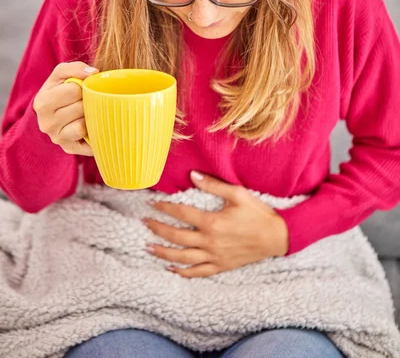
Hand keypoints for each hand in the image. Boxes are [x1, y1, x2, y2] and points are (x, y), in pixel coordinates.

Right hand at [33, 61, 97, 155]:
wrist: (56, 112)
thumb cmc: (61, 89)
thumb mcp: (63, 74)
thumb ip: (76, 68)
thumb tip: (93, 73)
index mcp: (42, 102)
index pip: (74, 90)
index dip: (83, 87)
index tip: (81, 88)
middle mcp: (46, 123)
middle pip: (81, 107)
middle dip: (87, 101)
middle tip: (84, 101)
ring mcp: (57, 138)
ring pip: (84, 124)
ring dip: (90, 115)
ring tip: (86, 111)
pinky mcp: (69, 148)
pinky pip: (89, 138)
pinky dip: (93, 129)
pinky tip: (89, 124)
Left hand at [143, 171, 288, 277]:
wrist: (276, 237)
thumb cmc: (258, 213)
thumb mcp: (237, 194)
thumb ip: (213, 185)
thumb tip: (192, 174)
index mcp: (212, 222)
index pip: (181, 214)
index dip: (165, 208)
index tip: (152, 204)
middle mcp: (210, 242)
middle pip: (176, 237)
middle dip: (158, 229)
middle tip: (144, 223)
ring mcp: (214, 257)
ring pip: (182, 257)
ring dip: (163, 253)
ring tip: (148, 247)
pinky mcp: (221, 266)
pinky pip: (198, 272)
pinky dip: (182, 272)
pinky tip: (171, 269)